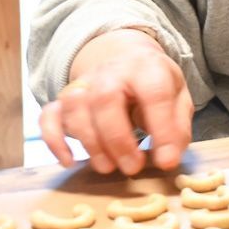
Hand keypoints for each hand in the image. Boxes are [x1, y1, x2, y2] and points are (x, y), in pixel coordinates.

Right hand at [38, 28, 192, 174]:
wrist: (126, 59)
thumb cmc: (155, 84)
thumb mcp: (178, 98)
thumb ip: (177, 128)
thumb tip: (168, 160)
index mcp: (147, 68)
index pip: (154, 94)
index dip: (162, 130)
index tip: (166, 160)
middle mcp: (111, 72)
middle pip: (105, 101)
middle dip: (118, 140)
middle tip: (133, 168)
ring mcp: (83, 84)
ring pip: (75, 110)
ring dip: (90, 143)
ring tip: (108, 167)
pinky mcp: (63, 99)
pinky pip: (49, 117)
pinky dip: (55, 141)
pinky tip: (69, 161)